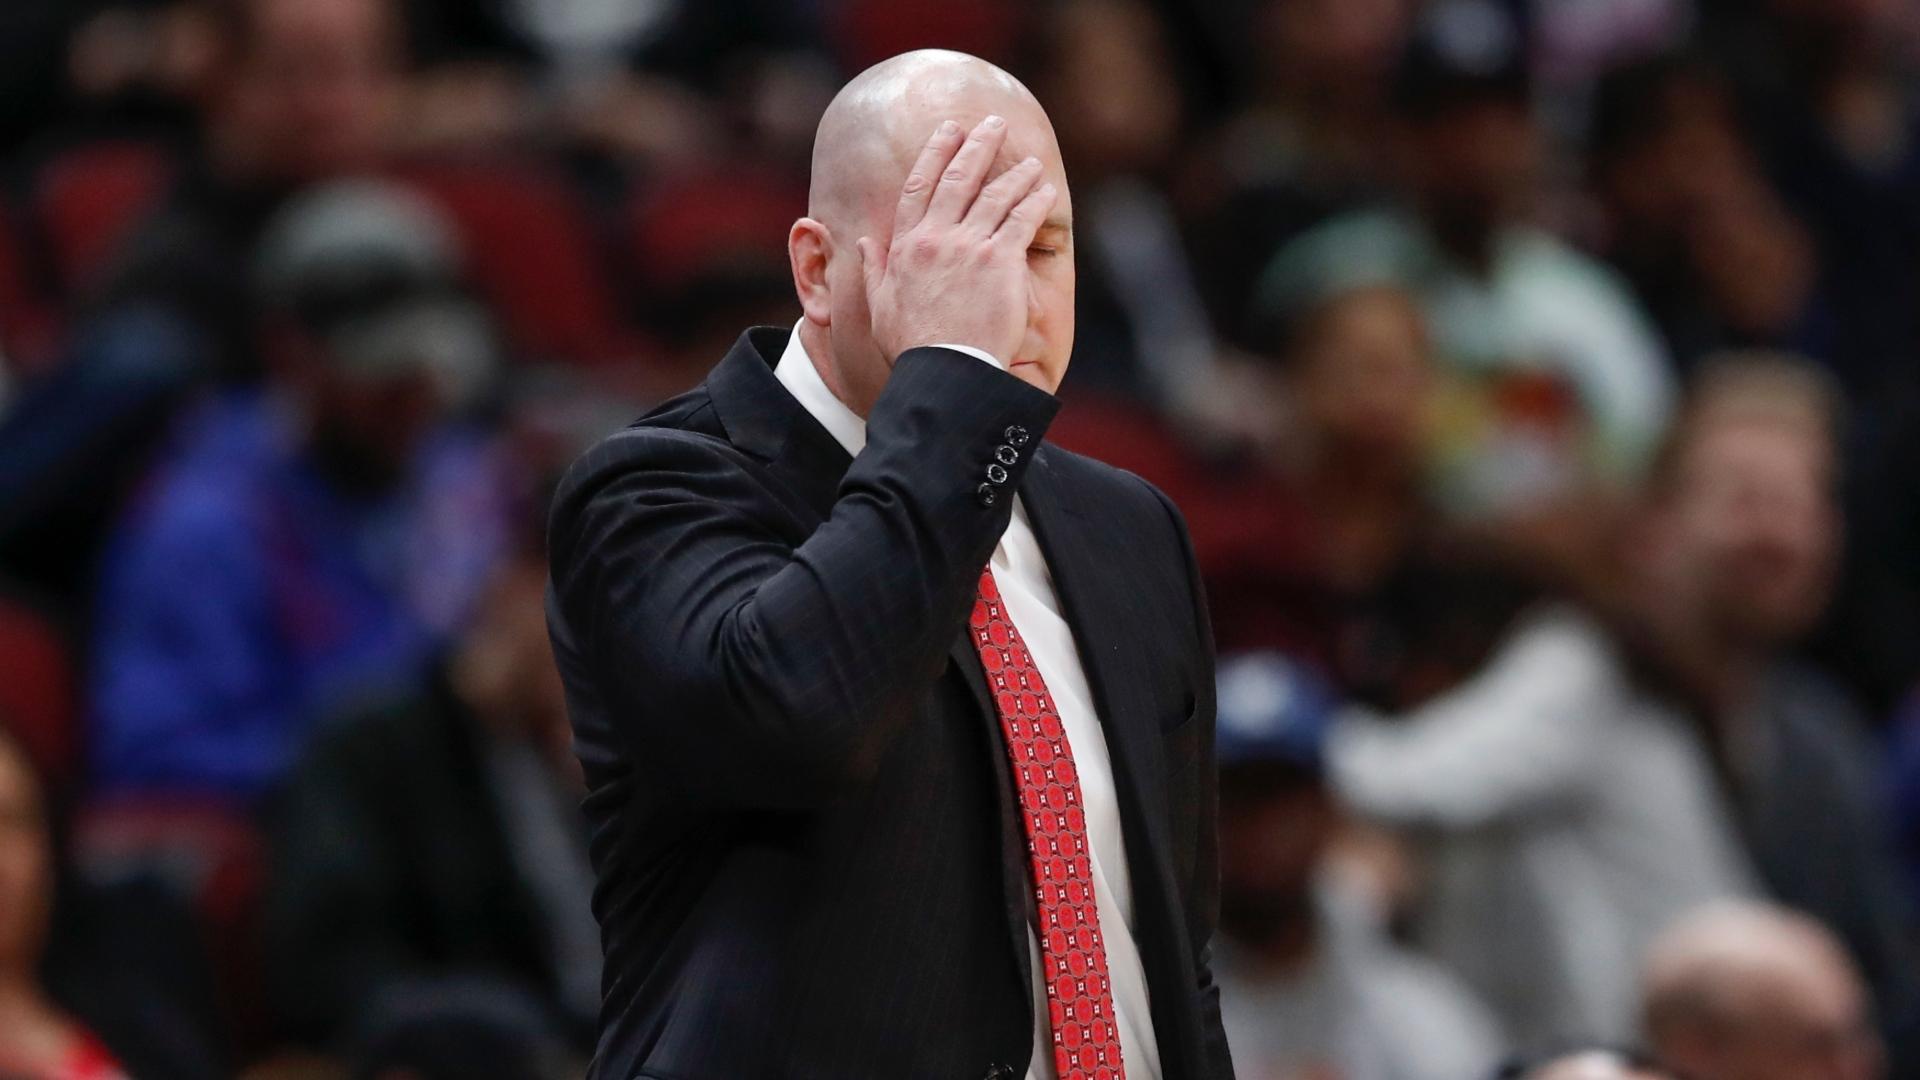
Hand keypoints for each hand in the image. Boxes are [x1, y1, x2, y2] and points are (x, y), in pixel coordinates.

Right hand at [858, 115, 1057, 366]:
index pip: (919, 188)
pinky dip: (1035, 201)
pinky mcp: (1001, 261)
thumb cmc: (913, 347)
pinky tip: (1045, 189)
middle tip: (991, 123)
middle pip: (958, 179)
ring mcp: (970, 247)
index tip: (947, 132)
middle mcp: (937, 238)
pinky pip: (1021, 220)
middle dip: (976, 145)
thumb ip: (873, 269)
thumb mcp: (878, 306)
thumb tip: (862, 240)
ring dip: (1015, 173)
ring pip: (995, 195)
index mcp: (906, 247)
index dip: (935, 154)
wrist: (945, 370)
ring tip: (1031, 161)